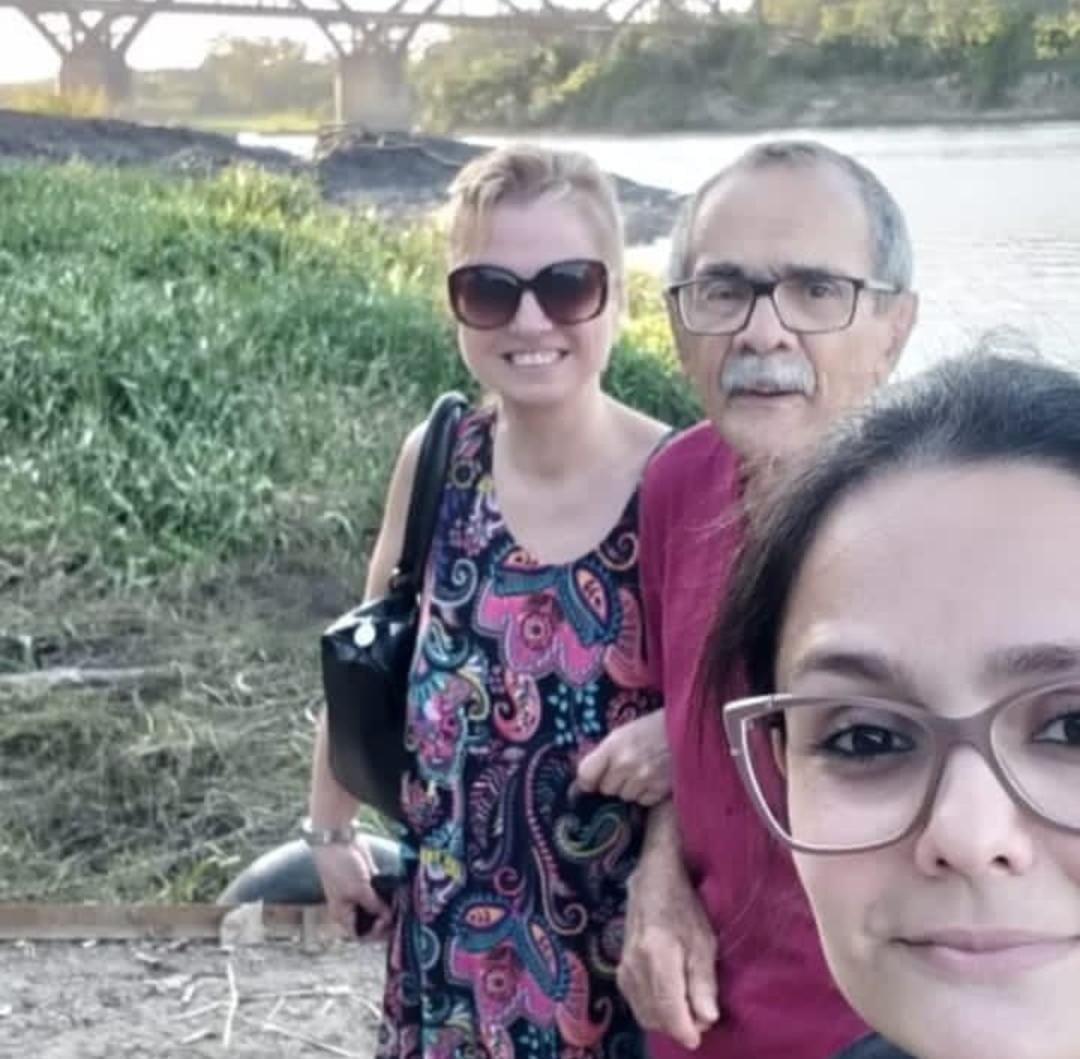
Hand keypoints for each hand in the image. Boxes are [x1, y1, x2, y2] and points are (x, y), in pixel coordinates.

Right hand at [311, 837, 393, 940]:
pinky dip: (390, 894)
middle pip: (370, 922)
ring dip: (389, 908)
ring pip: (377, 907)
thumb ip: (374, 905)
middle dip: (385, 922)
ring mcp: (360, 892)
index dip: (374, 934)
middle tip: (400, 918)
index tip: (387, 925)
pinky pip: (382, 891)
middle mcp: (351, 906)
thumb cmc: (341, 868)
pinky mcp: (369, 878)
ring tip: (403, 908)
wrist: (339, 839)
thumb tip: (389, 918)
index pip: (359, 934)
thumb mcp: (359, 890)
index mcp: (343, 913)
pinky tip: (401, 894)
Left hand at [576, 710, 670, 805]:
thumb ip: (605, 753)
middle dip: (612, 781)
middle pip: (605, 788)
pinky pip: (643, 800)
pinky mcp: (660, 790)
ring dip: (630, 788)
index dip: (587, 779)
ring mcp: (643, 779)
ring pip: (624, 796)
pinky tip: (654, 778)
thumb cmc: (654, 727)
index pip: (585, 774)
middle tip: (625, 769)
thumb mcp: (624, 732)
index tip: (591, 780)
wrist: (690, 729)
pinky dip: (646, 793)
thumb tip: (586, 777)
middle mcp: (625, 764)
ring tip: (643, 771)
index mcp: (613, 745)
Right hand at [617, 820, 719, 1047]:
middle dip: (678, 1025)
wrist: (653, 877)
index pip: (668, 1009)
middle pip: (655, 1016)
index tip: (701, 1036)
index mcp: (657, 956)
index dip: (685, 1029)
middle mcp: (634, 965)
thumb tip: (706, 1019)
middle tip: (700, 1015)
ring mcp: (623, 967)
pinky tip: (669, 999)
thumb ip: (703, 981)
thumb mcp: (703, 940)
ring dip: (666, 1019)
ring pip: (644, 1013)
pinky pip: (636, 1003)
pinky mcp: (620, 969)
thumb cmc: (684, 904)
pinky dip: (653, 1010)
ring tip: (688, 1007)